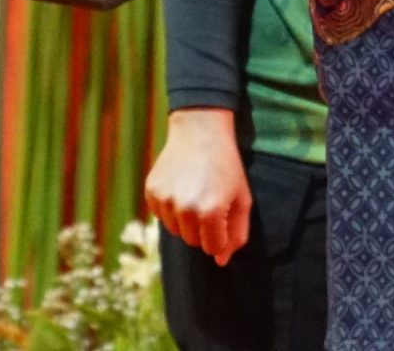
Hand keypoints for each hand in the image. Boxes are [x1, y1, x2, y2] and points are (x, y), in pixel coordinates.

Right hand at [145, 108, 252, 264]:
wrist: (200, 131)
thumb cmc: (226, 166)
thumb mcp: (242, 199)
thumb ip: (236, 234)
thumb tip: (221, 262)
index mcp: (210, 212)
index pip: (213, 248)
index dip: (220, 236)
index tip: (222, 216)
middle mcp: (185, 209)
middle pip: (193, 242)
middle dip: (203, 229)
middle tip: (209, 201)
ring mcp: (165, 200)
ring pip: (176, 230)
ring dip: (186, 220)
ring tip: (194, 193)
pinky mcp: (152, 191)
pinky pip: (161, 215)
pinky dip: (170, 209)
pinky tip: (180, 187)